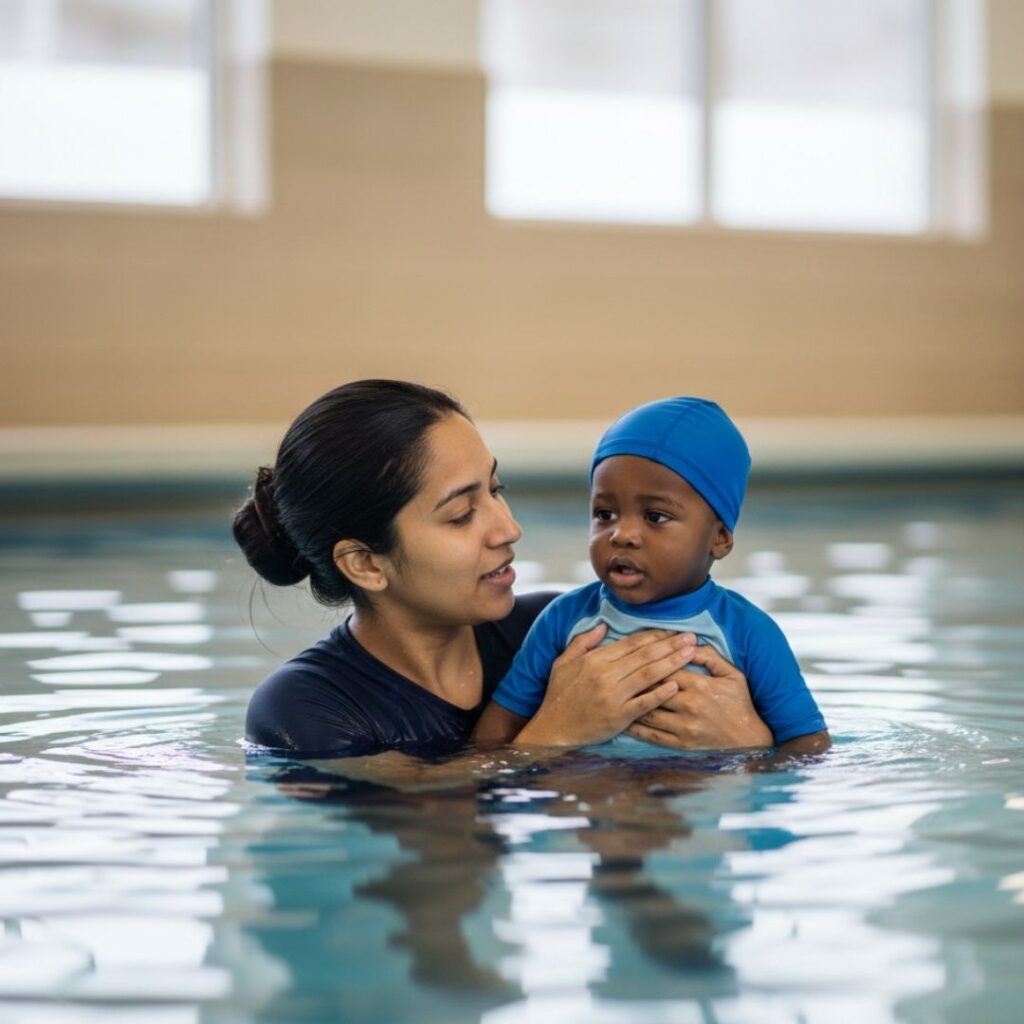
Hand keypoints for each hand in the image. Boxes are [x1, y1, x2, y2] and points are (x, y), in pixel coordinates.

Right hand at [514, 625, 692, 746]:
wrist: (553, 730)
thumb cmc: (558, 695)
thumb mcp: (563, 662)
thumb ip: (583, 642)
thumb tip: (603, 626)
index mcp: (595, 660)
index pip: (631, 643)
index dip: (655, 635)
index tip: (673, 630)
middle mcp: (605, 675)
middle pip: (644, 656)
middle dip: (670, 645)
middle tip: (692, 637)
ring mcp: (613, 696)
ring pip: (648, 675)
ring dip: (672, 663)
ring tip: (690, 654)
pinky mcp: (618, 717)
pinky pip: (644, 703)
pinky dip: (660, 694)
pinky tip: (676, 685)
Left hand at [624, 642, 772, 749]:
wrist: (749, 741)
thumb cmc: (740, 704)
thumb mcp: (732, 675)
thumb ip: (711, 657)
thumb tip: (689, 642)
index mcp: (700, 686)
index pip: (666, 668)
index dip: (650, 661)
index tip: (636, 656)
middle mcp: (689, 706)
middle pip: (653, 689)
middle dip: (635, 680)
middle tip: (619, 673)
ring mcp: (683, 727)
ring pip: (649, 712)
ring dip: (631, 703)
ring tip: (616, 695)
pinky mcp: (680, 744)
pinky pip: (652, 735)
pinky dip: (636, 728)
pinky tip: (624, 721)